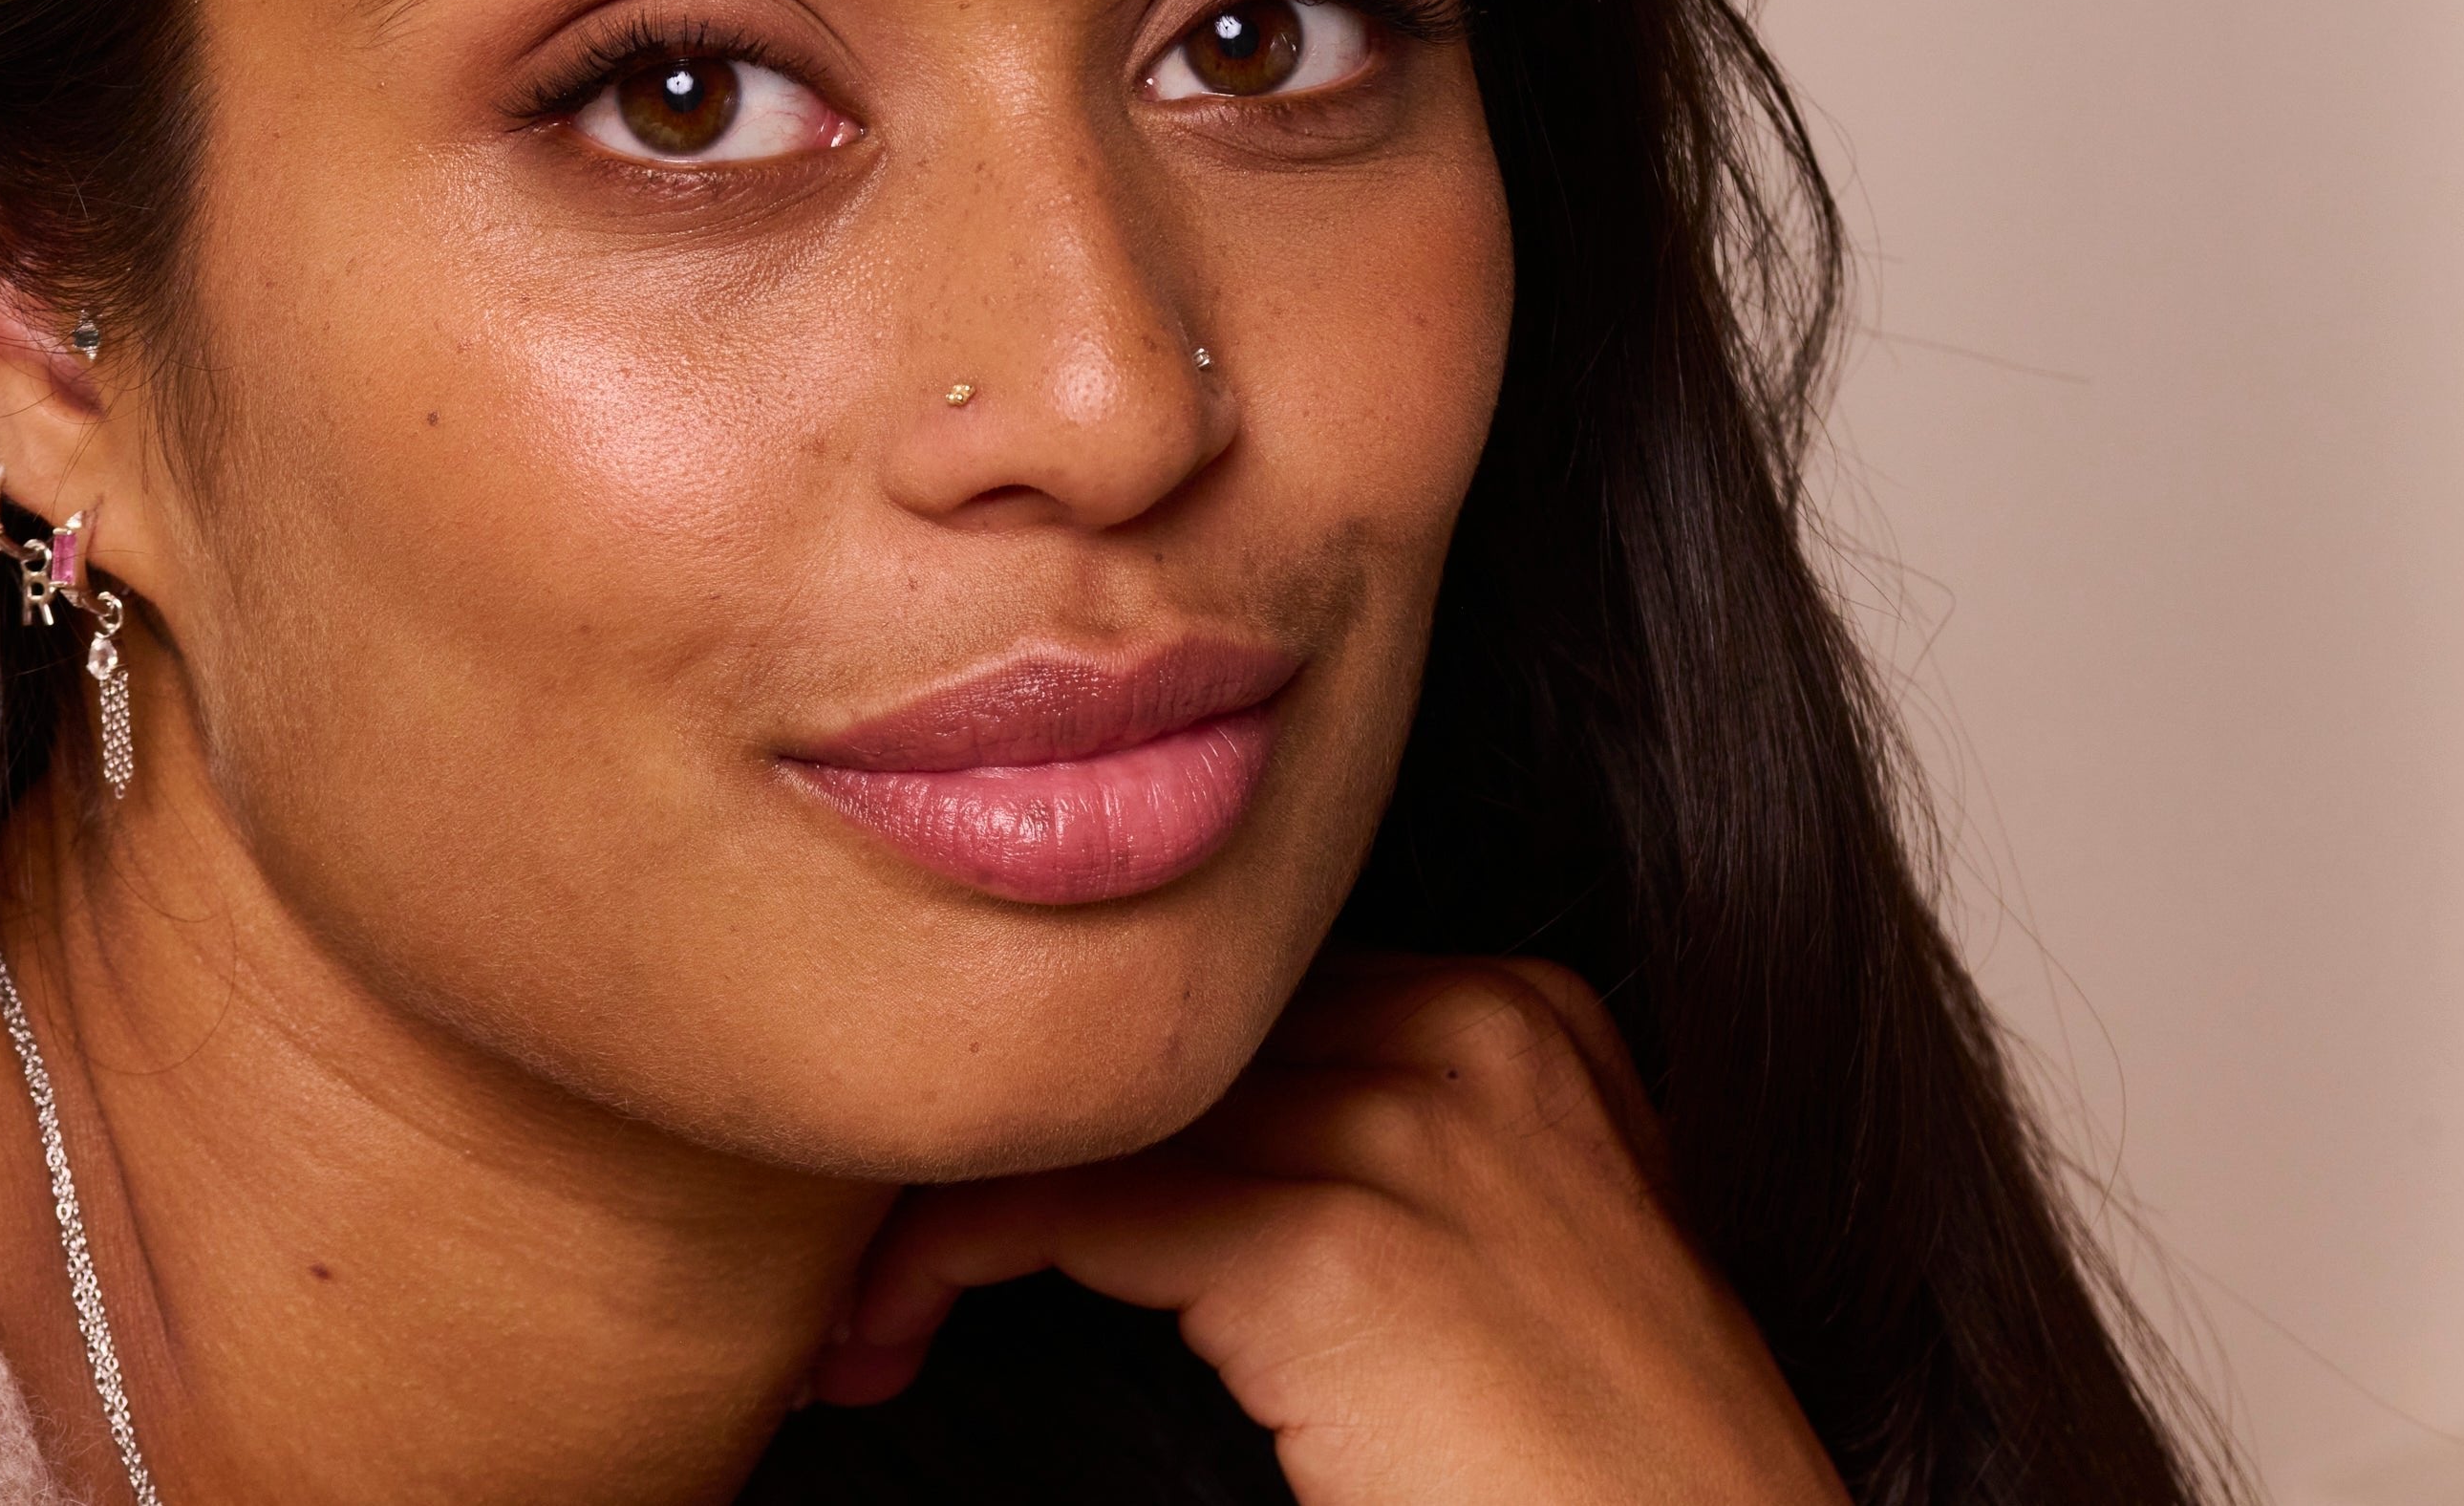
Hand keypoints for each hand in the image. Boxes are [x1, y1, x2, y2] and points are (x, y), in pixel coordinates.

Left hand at [815, 952, 1847, 1504]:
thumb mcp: (1498, 1270)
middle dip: (1018, 1129)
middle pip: (1167, 1039)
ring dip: (960, 1192)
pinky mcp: (1350, 1251)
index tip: (980, 1186)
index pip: (1235, 1006)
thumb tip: (1161, 1169)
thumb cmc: (1596, 1485)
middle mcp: (1482, 1030)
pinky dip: (963, 1250)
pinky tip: (899, 1318)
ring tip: (867, 1296)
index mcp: (1525, 1017)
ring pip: (1106, 1107)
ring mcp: (1425, 1122)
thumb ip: (1378, 1171)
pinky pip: (1086, 1204)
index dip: (1094, 1096)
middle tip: (878, 1245)